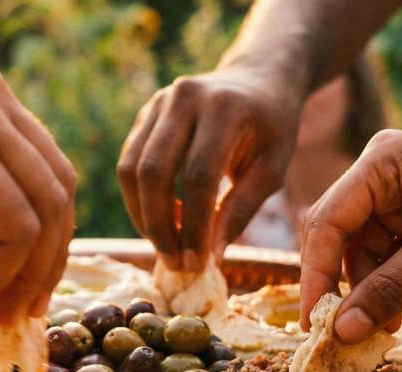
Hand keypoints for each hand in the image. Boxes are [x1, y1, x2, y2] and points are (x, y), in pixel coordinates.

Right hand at [117, 67, 300, 270]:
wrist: (258, 80)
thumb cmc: (272, 129)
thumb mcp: (273, 168)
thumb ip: (242, 209)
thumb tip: (211, 256)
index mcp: (224, 108)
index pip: (198, 176)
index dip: (193, 225)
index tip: (197, 262)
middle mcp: (184, 98)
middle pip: (154, 172)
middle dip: (160, 225)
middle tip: (175, 262)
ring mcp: (158, 102)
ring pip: (132, 169)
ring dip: (143, 216)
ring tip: (167, 246)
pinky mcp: (145, 113)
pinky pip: (128, 162)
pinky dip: (140, 199)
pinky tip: (162, 219)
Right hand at [300, 130, 401, 342]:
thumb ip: (388, 290)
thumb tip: (340, 332)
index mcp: (381, 161)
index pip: (329, 220)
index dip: (317, 272)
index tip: (314, 319)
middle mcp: (385, 175)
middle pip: (343, 239)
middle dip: (350, 286)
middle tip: (351, 331)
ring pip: (368, 255)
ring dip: (379, 292)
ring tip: (399, 323)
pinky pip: (393, 259)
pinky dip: (401, 285)